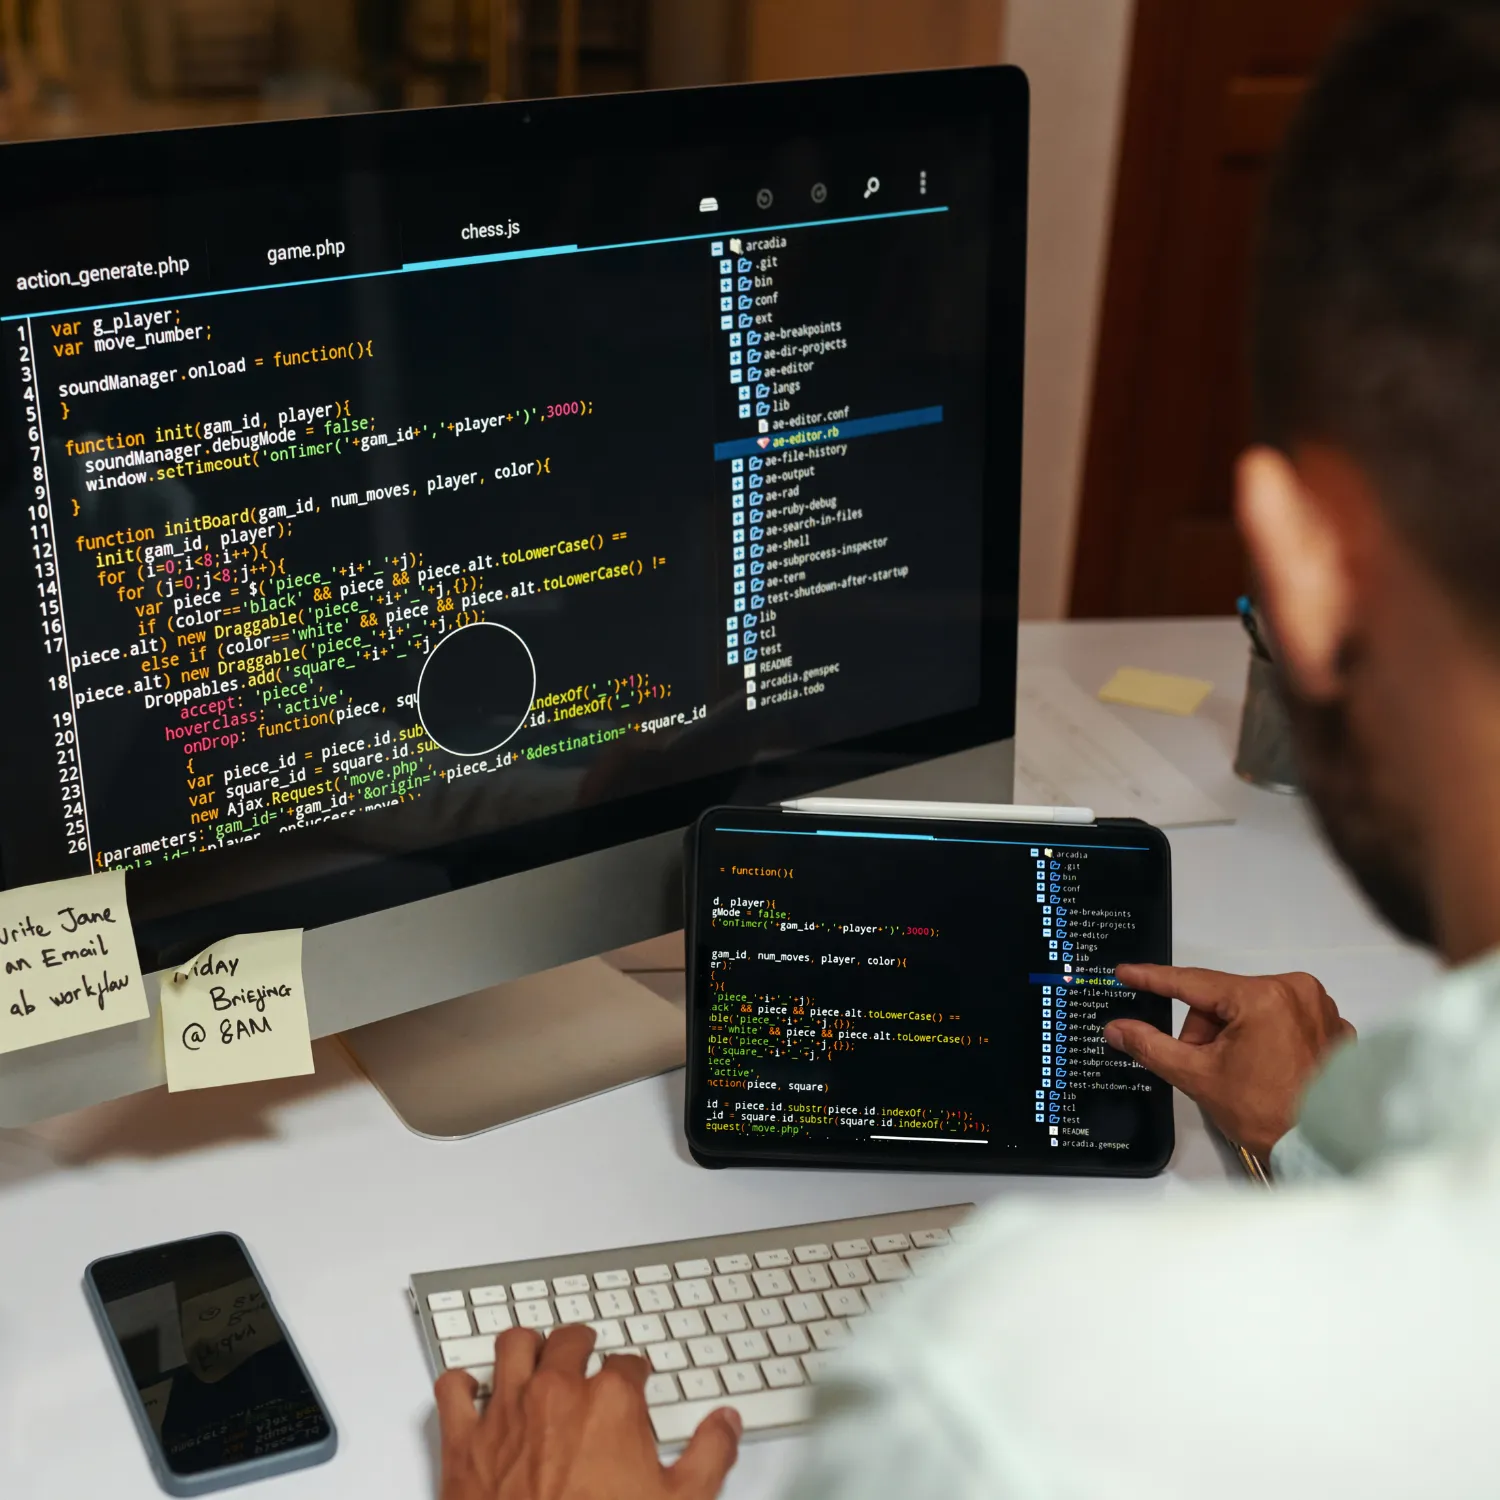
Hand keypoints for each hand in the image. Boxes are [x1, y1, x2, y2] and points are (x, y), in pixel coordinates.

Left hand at [436, 1325, 741, 1499]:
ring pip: (512, 1346)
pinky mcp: (464, 1439)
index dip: (633, 1375)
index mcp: (609, 1401)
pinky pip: (454, 1388)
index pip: (628, 1363)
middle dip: (582, 1346)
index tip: (634, 1385)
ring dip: (526, 1348)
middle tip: (587, 1358)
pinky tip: (475, 1394)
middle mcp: (556, 1392)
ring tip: (536, 1356)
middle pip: (569, 1340)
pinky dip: (463, 1386)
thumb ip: (710, 1455)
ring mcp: (506, 1411)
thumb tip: (725, 1424)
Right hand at [1105, 965, 1355, 1157]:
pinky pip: (1283, 1019)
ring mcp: (1320, 1007)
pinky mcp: (1335, 1027)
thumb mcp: (1198, 1076)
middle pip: (1224, 999)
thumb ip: (1151, 1045)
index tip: (1125, 973)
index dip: (1154, 979)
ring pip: (1252, 1008)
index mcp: (1262, 996)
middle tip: (1203, 1065)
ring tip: (1239, 1072)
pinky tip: (1267, 1067)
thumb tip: (1116, 1028)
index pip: (1193, 982)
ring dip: (1233, 1033)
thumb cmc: (1264, 1113)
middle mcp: (1297, 989)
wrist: (1326, 1148)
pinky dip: (1266, 1038)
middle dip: (1205, 1031)